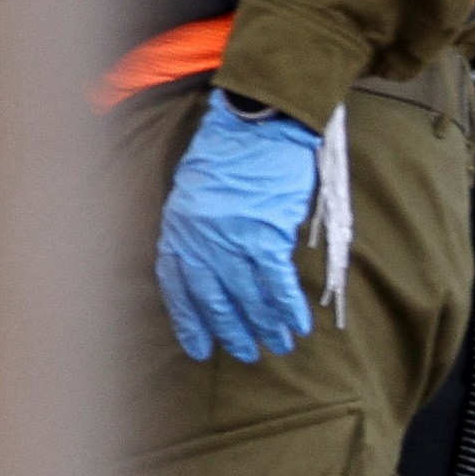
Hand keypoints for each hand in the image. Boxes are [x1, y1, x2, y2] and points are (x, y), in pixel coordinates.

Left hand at [153, 94, 326, 365]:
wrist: (257, 122)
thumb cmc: (227, 150)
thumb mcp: (194, 190)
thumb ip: (196, 229)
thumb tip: (212, 265)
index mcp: (178, 228)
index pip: (179, 287)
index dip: (190, 320)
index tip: (200, 346)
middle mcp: (200, 239)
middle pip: (214, 298)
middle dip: (230, 330)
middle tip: (245, 352)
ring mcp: (232, 239)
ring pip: (248, 296)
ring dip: (264, 325)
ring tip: (277, 345)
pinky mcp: (266, 234)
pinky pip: (276, 282)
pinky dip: (287, 307)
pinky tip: (296, 324)